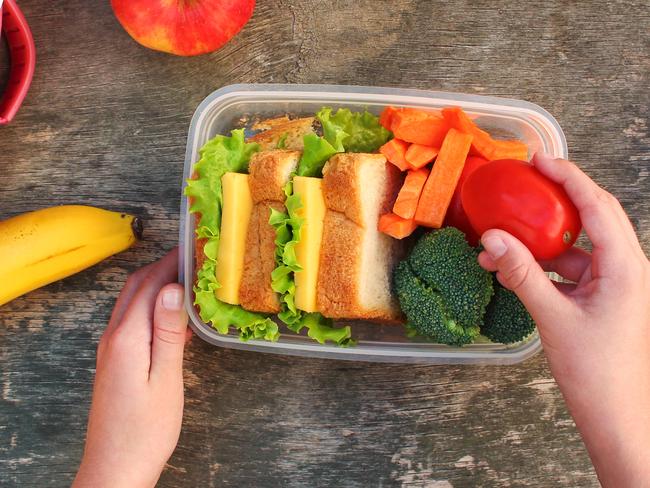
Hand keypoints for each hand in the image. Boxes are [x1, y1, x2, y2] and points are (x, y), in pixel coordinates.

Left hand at [73, 249, 189, 487]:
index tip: (193, 247)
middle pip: (135, 287)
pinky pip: (132, 321)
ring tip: (187, 280)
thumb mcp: (164, 379)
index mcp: (127, 338)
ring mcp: (111, 349)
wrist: (115, 468)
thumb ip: (167, 332)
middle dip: (162, 266)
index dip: (171, 262)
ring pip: (132, 302)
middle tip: (193, 258)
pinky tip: (174, 318)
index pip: (149, 285)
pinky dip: (151, 307)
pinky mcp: (115, 361)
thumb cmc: (146, 430)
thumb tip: (172, 289)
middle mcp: (114, 337)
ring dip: (156, 284)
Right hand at [478, 152, 649, 486]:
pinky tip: (514, 268)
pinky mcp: (602, 299)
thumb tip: (491, 239)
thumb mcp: (553, 317)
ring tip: (505, 235)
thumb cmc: (596, 372)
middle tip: (529, 178)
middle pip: (593, 217)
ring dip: (543, 239)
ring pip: (578, 245)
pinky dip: (544, 264)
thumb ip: (522, 274)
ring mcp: (615, 284)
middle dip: (560, 195)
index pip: (597, 206)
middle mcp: (626, 269)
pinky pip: (571, 269)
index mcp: (625, 267)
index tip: (541, 159)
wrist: (616, 416)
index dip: (569, 177)